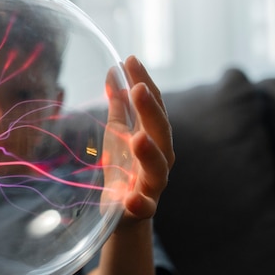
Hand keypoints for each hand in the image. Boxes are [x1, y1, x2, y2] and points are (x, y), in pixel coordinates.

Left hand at [103, 55, 173, 222]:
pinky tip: (129, 197)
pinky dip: (139, 203)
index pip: (153, 106)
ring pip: (158, 170)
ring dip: (149, 153)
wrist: (123, 214)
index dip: (144, 82)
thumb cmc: (124, 169)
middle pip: (161, 134)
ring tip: (138, 138)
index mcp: (155, 138)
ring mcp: (152, 186)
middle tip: (138, 88)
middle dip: (150, 111)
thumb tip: (113, 72)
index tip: (130, 60)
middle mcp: (159, 160)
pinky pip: (144, 208)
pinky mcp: (140, 210)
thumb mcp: (118, 135)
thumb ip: (118, 107)